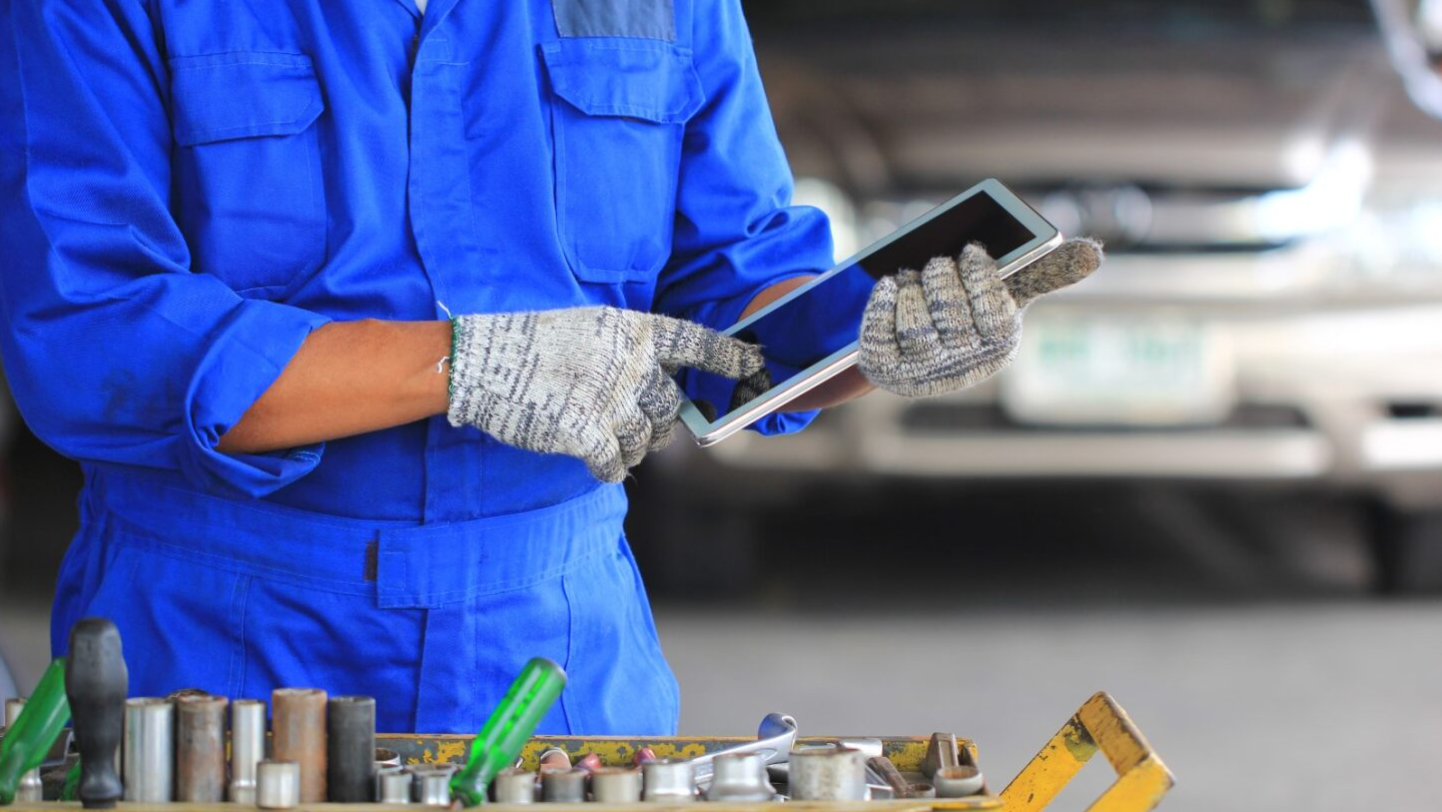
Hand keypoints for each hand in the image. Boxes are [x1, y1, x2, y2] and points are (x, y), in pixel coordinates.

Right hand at [447, 306, 763, 481]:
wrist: (480, 362)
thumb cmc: (533, 345)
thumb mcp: (591, 328)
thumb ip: (632, 357)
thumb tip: (665, 394)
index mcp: (634, 331)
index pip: (699, 344)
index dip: (731, 358)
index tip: (757, 366)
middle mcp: (631, 365)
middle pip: (671, 407)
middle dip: (658, 422)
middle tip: (629, 421)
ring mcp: (611, 401)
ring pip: (648, 442)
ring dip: (631, 446)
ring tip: (602, 434)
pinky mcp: (587, 435)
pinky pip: (617, 466)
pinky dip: (608, 467)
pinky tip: (590, 454)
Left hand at [858, 238, 1102, 397]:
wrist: (910, 348)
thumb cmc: (967, 313)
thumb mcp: (1002, 292)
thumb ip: (1043, 271)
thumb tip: (1094, 254)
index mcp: (998, 346)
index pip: (994, 314)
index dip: (980, 278)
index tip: (972, 250)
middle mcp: (963, 367)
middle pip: (950, 317)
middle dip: (942, 279)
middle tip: (937, 261)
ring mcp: (921, 373)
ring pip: (916, 327)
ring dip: (912, 291)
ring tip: (911, 274)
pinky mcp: (884, 370)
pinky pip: (880, 334)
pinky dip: (882, 304)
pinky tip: (887, 285)